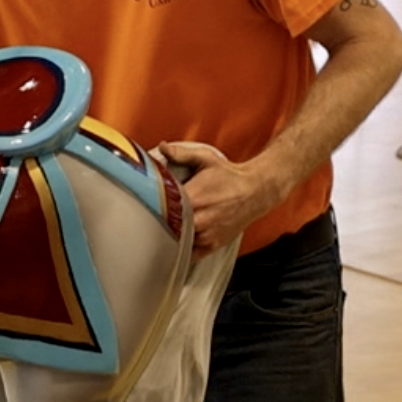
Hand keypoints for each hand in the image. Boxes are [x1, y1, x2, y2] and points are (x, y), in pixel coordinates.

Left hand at [154, 141, 285, 255]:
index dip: (151, 207)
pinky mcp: (212, 245)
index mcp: (194, 199)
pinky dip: (182, 249)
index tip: (144, 204)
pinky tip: (176, 240)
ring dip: (170, 236)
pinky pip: (190, 254)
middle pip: (168, 228)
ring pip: (178, 243)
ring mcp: (206, 236)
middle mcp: (200, 220)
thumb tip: (162, 147)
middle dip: (158, 224)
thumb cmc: (229, 176)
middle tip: (147, 219)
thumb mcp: (206, 159)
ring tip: (160, 229)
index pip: (163, 208)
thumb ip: (182, 154)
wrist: (256, 191)